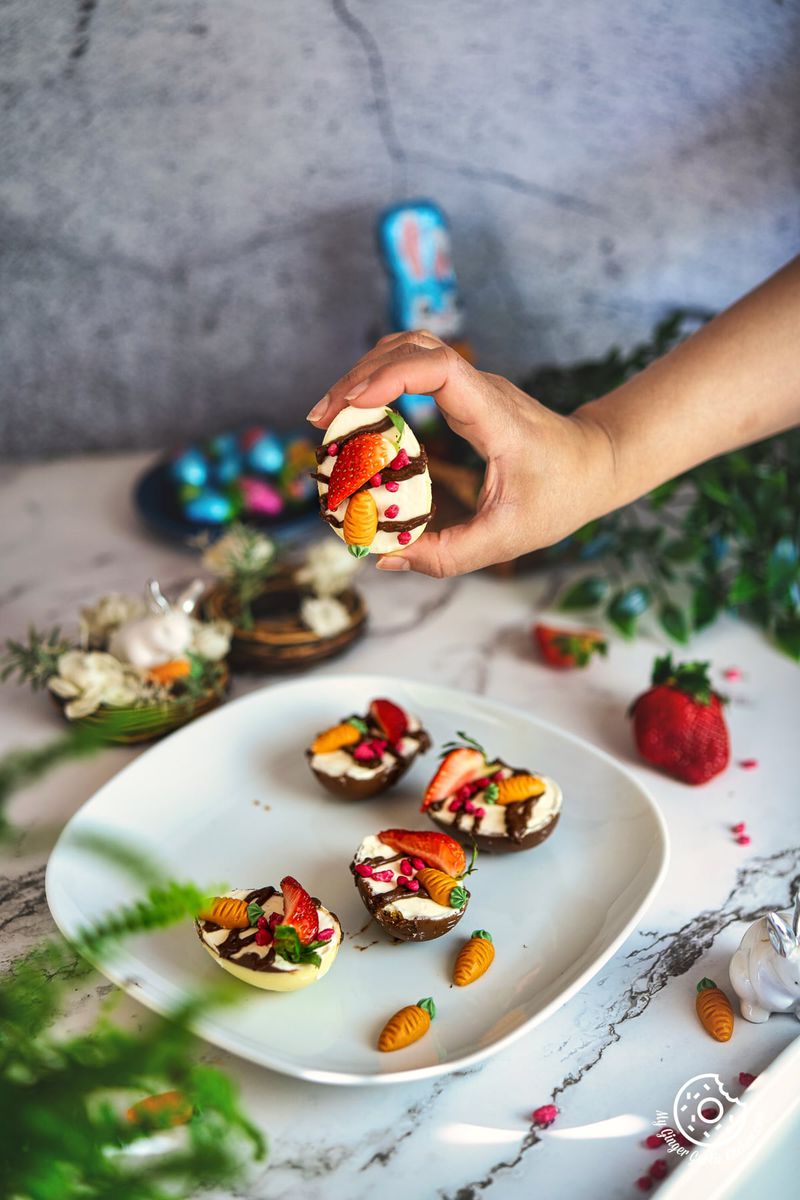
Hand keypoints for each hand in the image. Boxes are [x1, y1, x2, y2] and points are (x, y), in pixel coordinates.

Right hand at [307, 332, 612, 576]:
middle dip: (360, 376)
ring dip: (365, 373)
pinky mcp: (464, 392)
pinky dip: (380, 380)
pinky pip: (415, 368)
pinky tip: (357, 413)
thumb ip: (447, 556)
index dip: (390, 376)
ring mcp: (472, 385)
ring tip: (329, 415)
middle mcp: (481, 389)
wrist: (597, 463)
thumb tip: (385, 558)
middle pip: (412, 348)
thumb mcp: (507, 539)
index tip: (352, 405)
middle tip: (321, 421)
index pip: (440, 369)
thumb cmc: (559, 498)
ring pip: (410, 348)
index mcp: (495, 416)